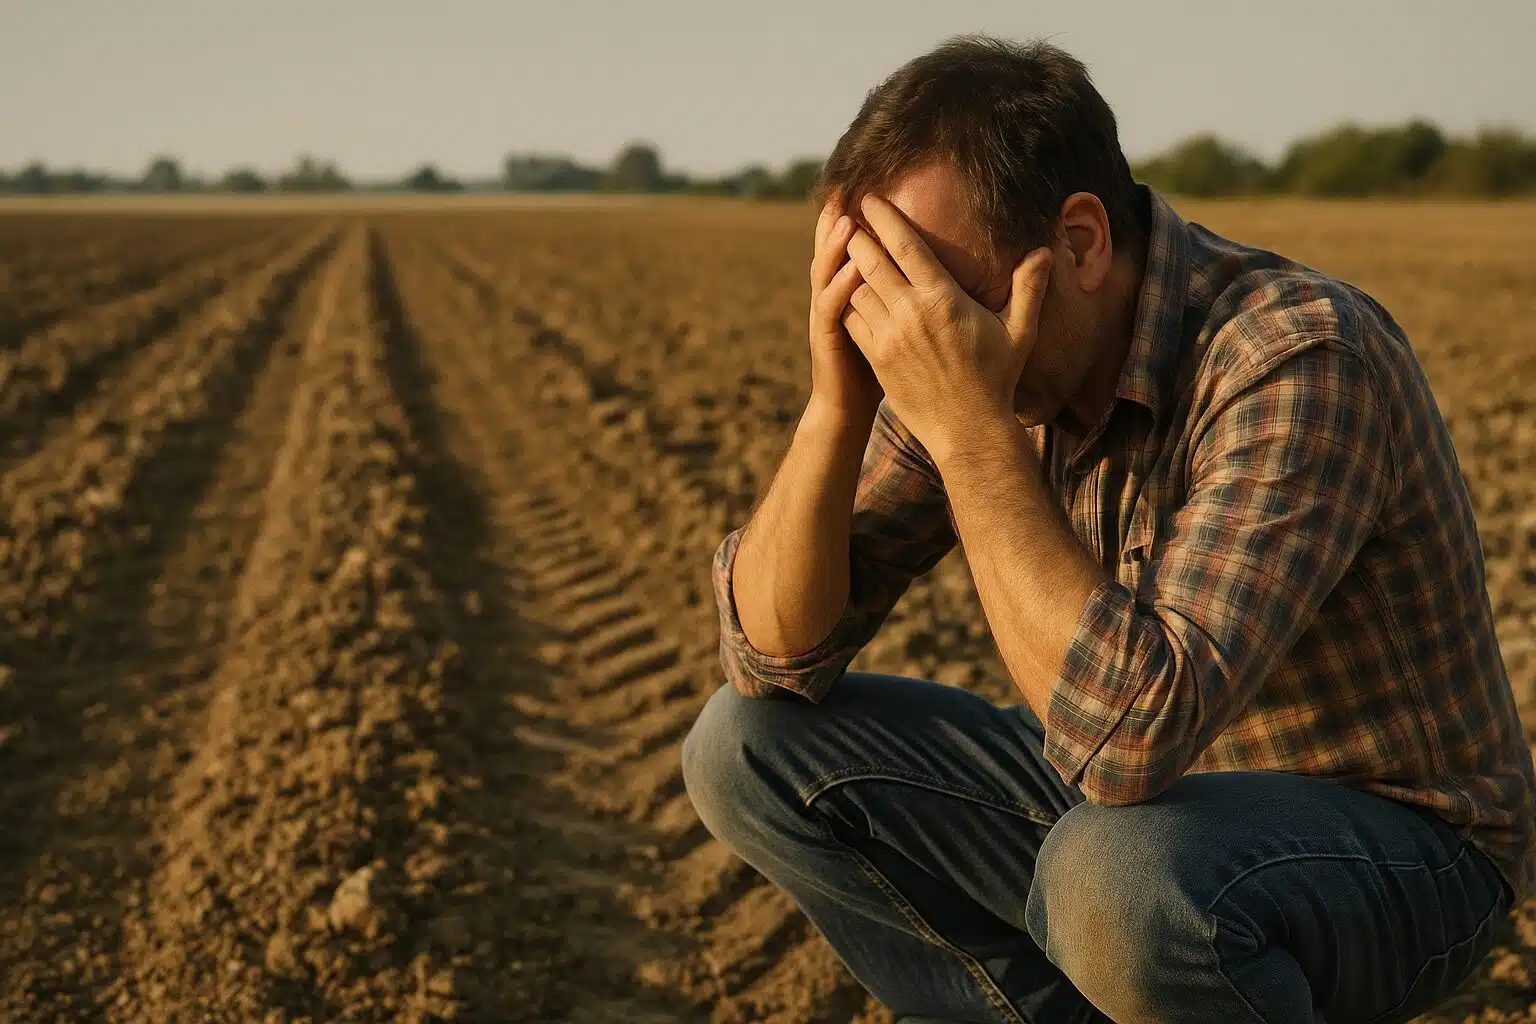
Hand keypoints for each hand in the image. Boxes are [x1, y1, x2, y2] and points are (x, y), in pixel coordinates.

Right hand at [808, 198, 883, 420]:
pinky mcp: (827, 340)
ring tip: (846, 219)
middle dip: (838, 220)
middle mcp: (835, 298)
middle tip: (847, 188)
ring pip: (826, 274)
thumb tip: (928, 271)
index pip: (852, 248)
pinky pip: (830, 309)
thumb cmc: (875, 368)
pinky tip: (850, 270)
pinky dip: (838, 287)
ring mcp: (828, 318)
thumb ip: (899, 295)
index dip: (857, 221)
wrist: (847, 408)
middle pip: (834, 251)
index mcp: (851, 292)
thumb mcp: (888, 326)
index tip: (868, 190)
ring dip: (834, 247)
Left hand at [841, 194, 1051, 465]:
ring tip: (846, 250)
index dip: (885, 218)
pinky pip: (851, 320)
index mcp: (943, 299)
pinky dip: (846, 301)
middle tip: (849, 217)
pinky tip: (846, 291)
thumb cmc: (996, 379)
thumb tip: (1044, 251)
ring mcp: (889, 337)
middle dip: (858, 235)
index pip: (905, 246)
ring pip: (855, 289)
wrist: (968, 430)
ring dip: (849, 268)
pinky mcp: (876, 359)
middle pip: (871, 261)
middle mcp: (911, 314)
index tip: (871, 198)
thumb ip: (1028, 288)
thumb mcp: (1019, 332)